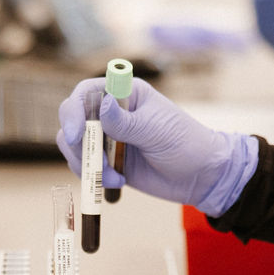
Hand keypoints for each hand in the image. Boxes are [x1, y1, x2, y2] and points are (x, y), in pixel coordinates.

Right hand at [56, 77, 257, 215]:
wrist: (200, 176)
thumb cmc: (185, 143)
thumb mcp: (155, 130)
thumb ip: (125, 122)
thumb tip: (101, 105)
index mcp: (124, 94)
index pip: (86, 93)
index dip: (74, 110)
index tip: (75, 134)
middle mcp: (111, 113)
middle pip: (73, 120)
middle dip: (79, 144)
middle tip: (95, 164)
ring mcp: (108, 138)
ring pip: (75, 146)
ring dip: (86, 164)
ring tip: (113, 177)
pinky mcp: (108, 162)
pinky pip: (85, 166)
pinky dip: (93, 177)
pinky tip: (118, 181)